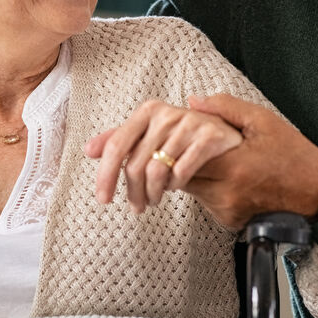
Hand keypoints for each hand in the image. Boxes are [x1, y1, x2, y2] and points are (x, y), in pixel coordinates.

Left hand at [85, 99, 243, 213]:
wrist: (229, 134)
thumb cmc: (184, 138)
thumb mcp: (151, 135)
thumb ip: (122, 140)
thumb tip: (89, 150)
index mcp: (148, 111)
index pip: (117, 145)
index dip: (106, 175)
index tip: (103, 199)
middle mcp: (166, 113)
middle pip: (135, 165)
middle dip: (133, 193)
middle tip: (137, 207)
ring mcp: (189, 123)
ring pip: (156, 172)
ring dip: (153, 194)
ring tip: (155, 200)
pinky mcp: (209, 136)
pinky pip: (181, 172)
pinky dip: (175, 186)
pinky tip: (175, 187)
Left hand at [181, 94, 317, 229]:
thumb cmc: (294, 155)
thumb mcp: (263, 121)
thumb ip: (225, 108)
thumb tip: (192, 102)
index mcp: (232, 167)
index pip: (182, 159)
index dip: (176, 145)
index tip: (178, 134)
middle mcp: (226, 194)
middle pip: (181, 177)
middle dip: (179, 160)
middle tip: (187, 144)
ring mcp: (227, 211)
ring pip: (191, 191)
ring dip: (191, 174)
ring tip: (209, 157)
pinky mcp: (230, 222)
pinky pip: (206, 202)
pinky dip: (207, 188)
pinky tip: (223, 175)